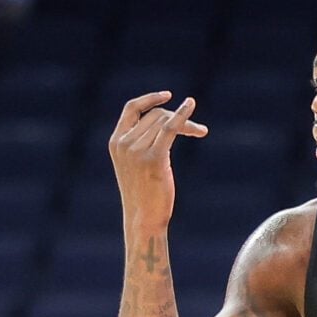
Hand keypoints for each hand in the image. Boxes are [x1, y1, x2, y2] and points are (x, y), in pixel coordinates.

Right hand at [108, 91, 206, 230]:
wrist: (144, 220)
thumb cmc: (144, 195)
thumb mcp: (136, 165)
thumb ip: (142, 143)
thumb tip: (168, 124)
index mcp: (116, 142)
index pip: (131, 109)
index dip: (149, 99)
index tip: (168, 95)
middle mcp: (123, 144)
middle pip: (155, 115)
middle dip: (178, 118)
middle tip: (198, 130)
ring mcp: (136, 151)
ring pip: (165, 122)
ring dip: (187, 124)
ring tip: (200, 132)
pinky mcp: (153, 159)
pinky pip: (170, 129)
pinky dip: (182, 115)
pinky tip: (191, 105)